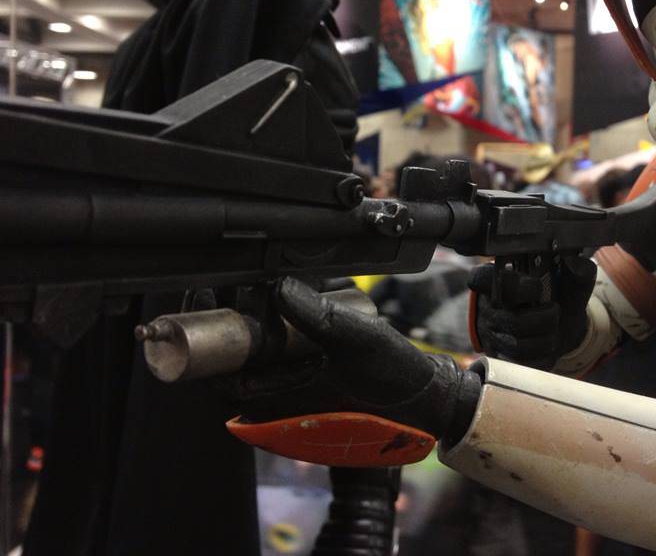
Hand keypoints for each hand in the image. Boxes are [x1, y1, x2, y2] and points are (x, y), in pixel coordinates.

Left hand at [217, 277, 480, 463]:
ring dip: (255, 316)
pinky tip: (294, 297)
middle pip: (231, 358)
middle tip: (236, 279)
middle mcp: (276, 401)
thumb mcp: (356, 341)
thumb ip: (316, 314)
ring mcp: (291, 391)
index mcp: (277, 402)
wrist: (425, 399)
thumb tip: (277, 286)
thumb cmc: (391, 381)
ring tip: (266, 282)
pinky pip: (278, 351)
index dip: (203, 334)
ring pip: (254, 352)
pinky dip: (280, 324)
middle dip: (230, 314)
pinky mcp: (306, 379)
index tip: (206, 295)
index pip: (216, 374)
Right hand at [468, 255, 595, 369]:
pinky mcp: (500, 355)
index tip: (536, 287)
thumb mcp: (569, 282)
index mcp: (496, 279)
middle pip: (511, 319)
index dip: (513, 286)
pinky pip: (521, 362)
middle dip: (545, 318)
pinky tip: (547, 344)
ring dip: (546, 338)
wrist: (560, 326)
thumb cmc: (557, 298)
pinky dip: (542, 355)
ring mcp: (491, 332)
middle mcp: (487, 306)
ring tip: (553, 328)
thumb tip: (575, 263)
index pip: (481, 280)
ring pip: (516, 345)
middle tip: (555, 310)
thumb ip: (576, 271)